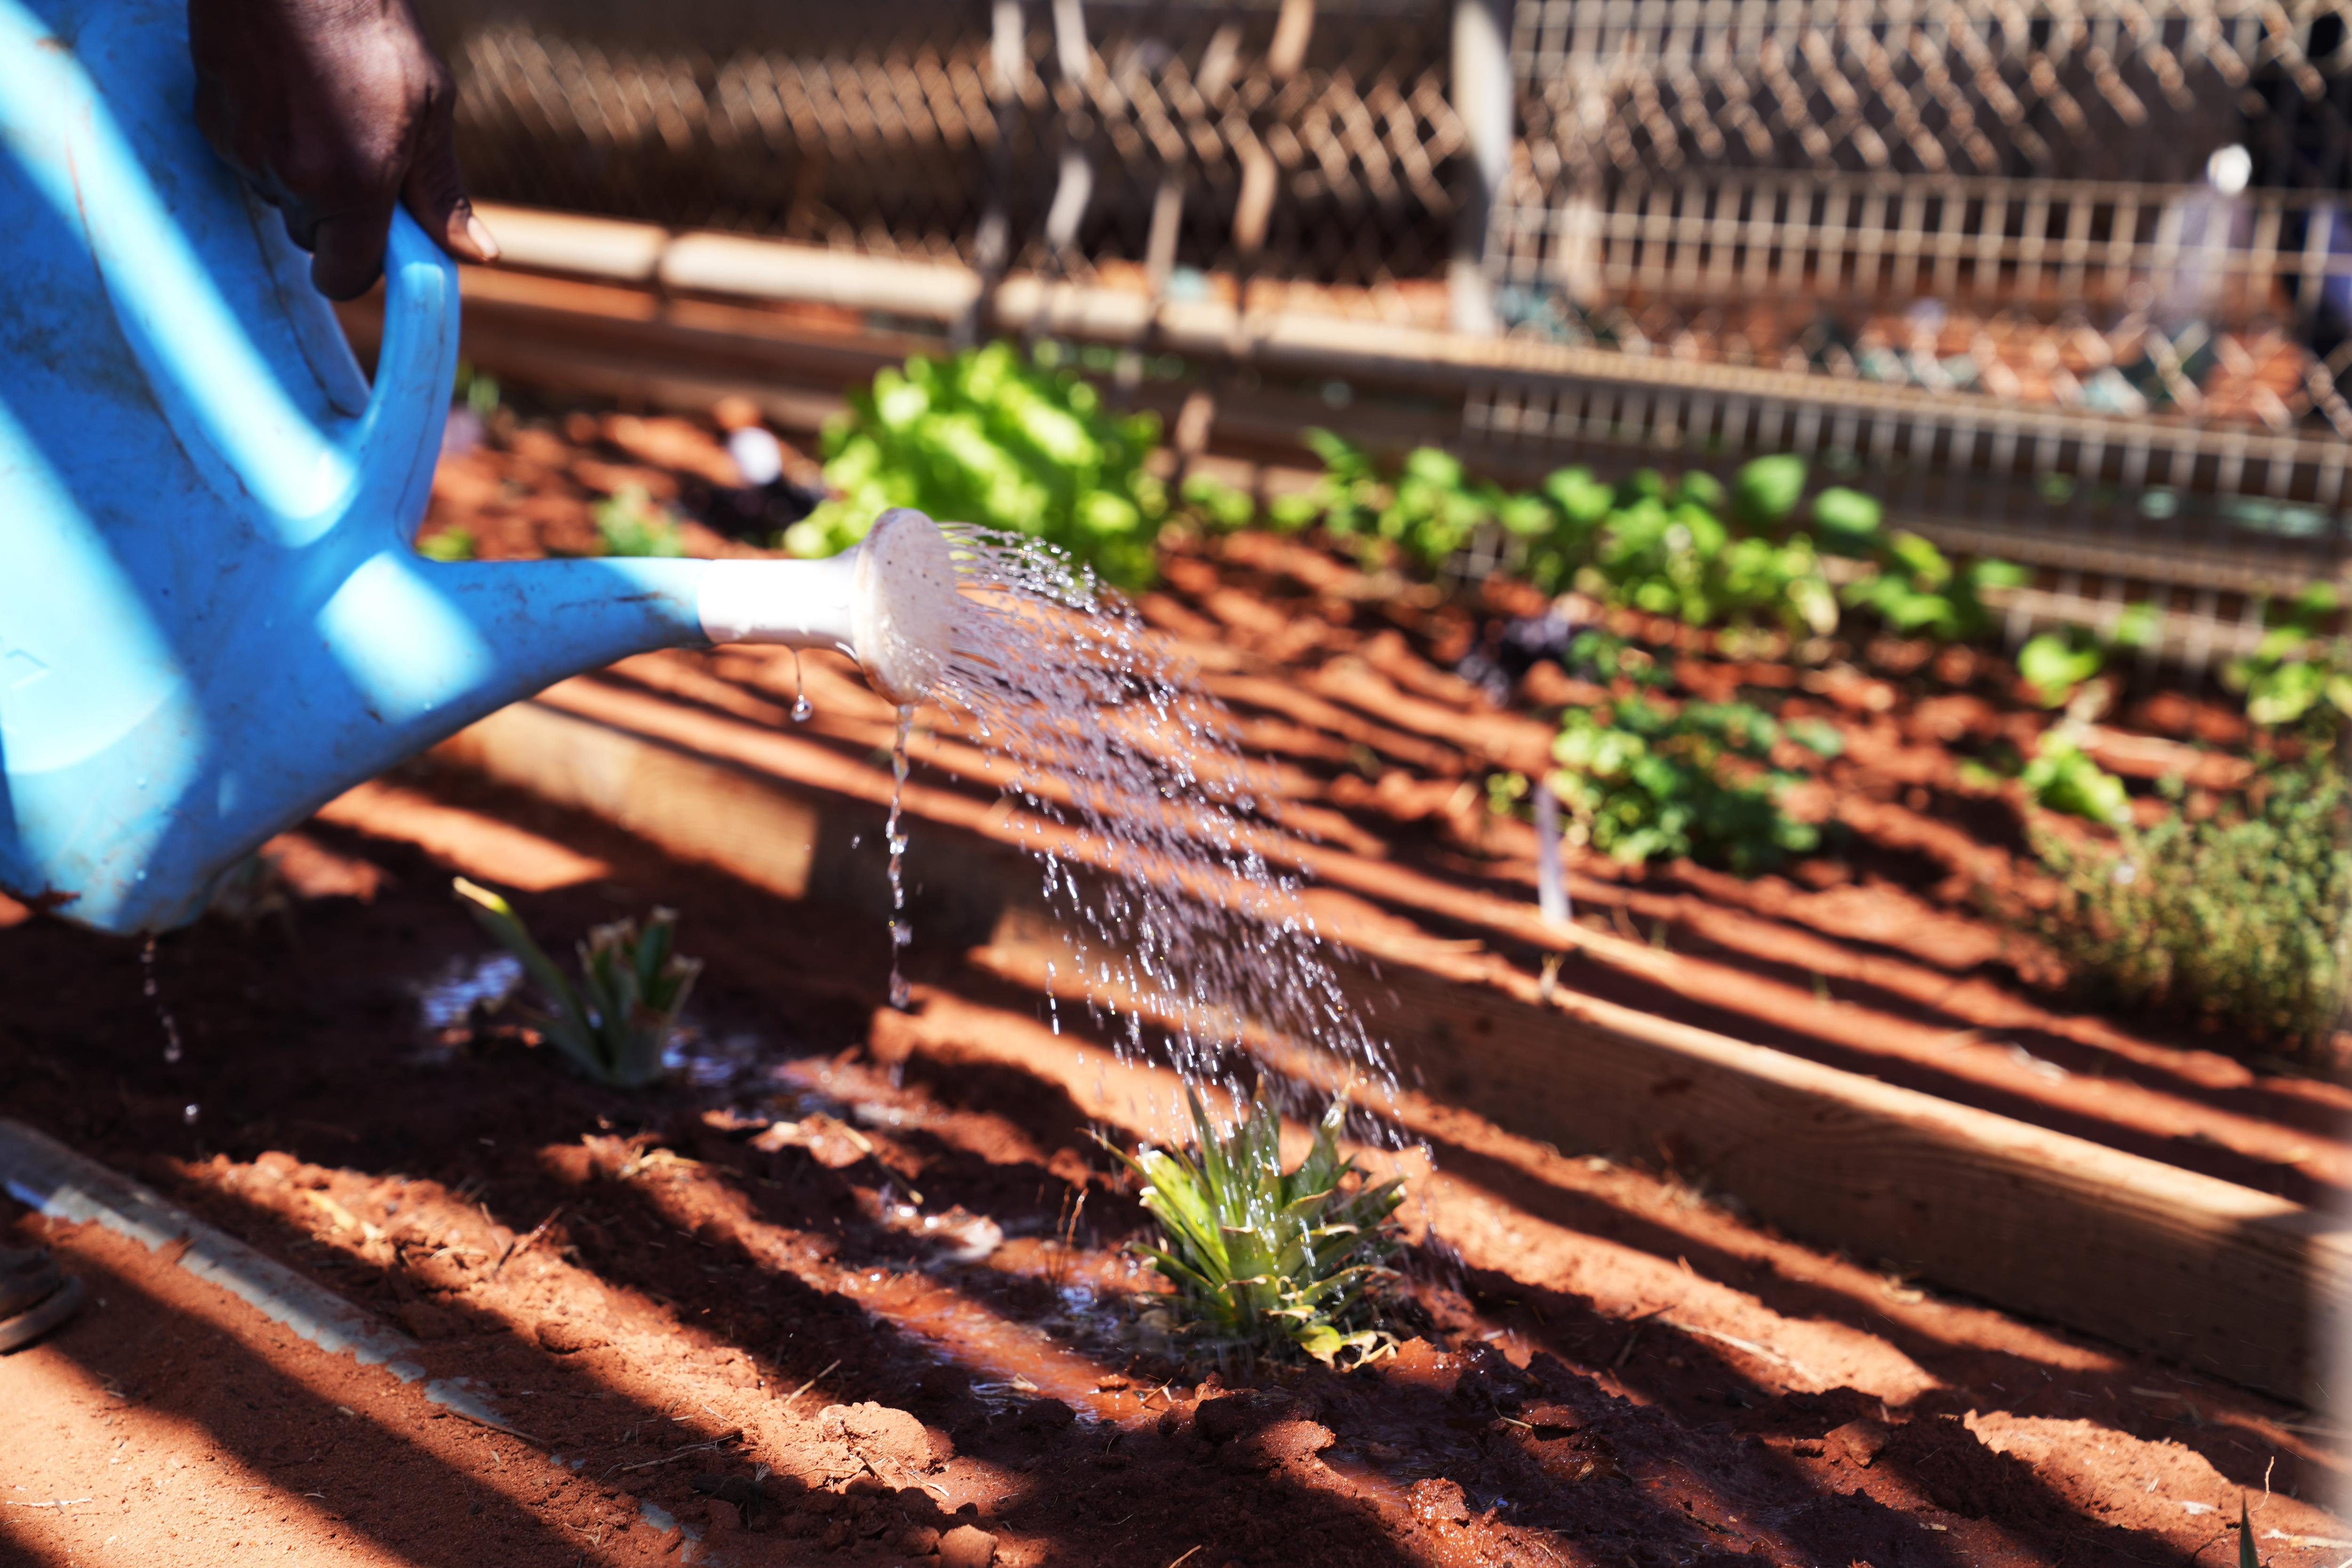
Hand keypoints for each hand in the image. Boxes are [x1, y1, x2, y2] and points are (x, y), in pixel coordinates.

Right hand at [190, 0, 498, 299]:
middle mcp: (288, 179)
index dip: (364, 268)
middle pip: (311, 238)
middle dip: (338, 216)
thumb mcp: (429, 110)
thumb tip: (477, 254)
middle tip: (364, 156)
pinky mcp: (209, 119)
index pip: (344, 279)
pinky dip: (268, 141)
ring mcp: (241, 150)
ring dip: (303, 175)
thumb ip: (440, 191)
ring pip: (278, 196)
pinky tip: (289, 93)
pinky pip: (246, 157)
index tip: (382, 241)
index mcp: (350, 185)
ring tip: (326, 110)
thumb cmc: (371, 28)